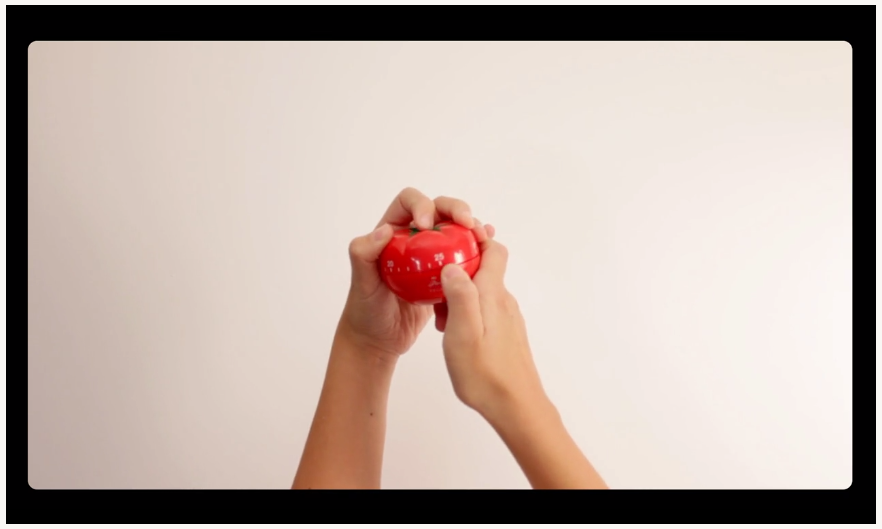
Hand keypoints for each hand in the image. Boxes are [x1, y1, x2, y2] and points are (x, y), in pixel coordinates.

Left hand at [339, 187, 489, 358]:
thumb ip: (363, 254)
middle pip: (440, 210)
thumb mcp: (361, 283)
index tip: (427, 225)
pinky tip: (489, 248)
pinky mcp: (445, 274)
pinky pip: (464, 256)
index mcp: (392, 232)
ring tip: (483, 237)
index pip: (409, 201)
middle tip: (469, 224)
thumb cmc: (366, 311)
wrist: (379, 341)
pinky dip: (478, 249)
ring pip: (455, 231)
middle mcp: (413, 238)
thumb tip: (384, 230)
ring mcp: (431, 256)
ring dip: (472, 228)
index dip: (422, 204)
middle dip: (457, 210)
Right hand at [438, 237, 548, 423]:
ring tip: (439, 313)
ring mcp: (507, 317)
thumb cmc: (485, 374)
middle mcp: (503, 301)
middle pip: (485, 268)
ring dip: (460, 293)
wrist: (516, 407)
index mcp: (492, 295)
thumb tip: (453, 265)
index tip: (450, 240)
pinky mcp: (506, 333)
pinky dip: (468, 311)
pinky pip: (485, 310)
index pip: (493, 249)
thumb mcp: (463, 334)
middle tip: (432, 278)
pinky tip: (453, 332)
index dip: (474, 239)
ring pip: (482, 291)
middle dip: (459, 266)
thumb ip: (459, 296)